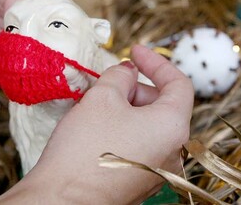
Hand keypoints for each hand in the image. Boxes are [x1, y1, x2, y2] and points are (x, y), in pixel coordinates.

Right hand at [0, 45, 193, 203]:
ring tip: (98, 106)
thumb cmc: (85, 148)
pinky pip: (139, 146)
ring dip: (128, 109)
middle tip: (108, 82)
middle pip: (164, 105)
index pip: (179, 84)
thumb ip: (121, 75)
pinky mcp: (139, 182)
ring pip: (150, 126)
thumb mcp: (102, 96)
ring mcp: (158, 170)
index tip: (135, 51)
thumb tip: (128, 72)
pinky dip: (124, 129)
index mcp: (174, 127)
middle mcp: (174, 152)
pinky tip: (97, 128)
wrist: (62, 200)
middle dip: (137, 87)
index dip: (157, 62)